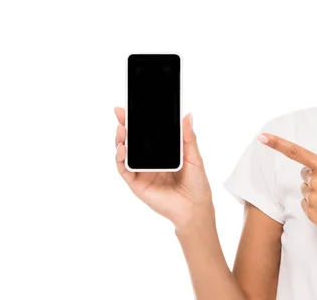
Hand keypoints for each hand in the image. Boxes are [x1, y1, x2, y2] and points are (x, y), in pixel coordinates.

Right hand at [114, 107, 214, 231]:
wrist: (195, 208)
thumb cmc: (196, 184)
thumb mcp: (194, 156)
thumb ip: (188, 137)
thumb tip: (188, 115)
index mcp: (162, 152)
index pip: (147, 133)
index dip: (139, 120)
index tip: (132, 107)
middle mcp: (149, 160)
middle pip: (132, 140)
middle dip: (125, 125)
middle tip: (121, 112)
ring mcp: (141, 172)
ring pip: (124, 153)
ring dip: (120, 140)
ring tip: (122, 129)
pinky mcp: (136, 184)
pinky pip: (124, 170)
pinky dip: (120, 159)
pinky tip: (122, 149)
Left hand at [257, 132, 316, 241]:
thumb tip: (315, 164)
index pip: (296, 152)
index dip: (277, 144)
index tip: (261, 137)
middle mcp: (315, 182)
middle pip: (304, 174)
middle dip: (315, 177)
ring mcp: (312, 199)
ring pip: (306, 190)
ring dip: (316, 192)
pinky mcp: (310, 214)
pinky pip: (306, 204)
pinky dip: (316, 206)